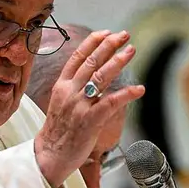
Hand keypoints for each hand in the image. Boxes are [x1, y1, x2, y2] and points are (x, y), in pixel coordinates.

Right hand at [34, 30, 144, 185]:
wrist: (49, 155)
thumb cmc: (58, 131)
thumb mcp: (61, 103)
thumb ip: (74, 87)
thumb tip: (90, 75)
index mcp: (61, 86)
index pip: (77, 57)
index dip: (93, 42)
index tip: (106, 33)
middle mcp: (70, 92)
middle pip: (91, 62)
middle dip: (109, 46)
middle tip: (124, 36)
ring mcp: (79, 106)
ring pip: (100, 77)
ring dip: (118, 61)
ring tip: (131, 51)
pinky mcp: (90, 120)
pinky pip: (111, 103)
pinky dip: (126, 94)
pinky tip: (139, 89)